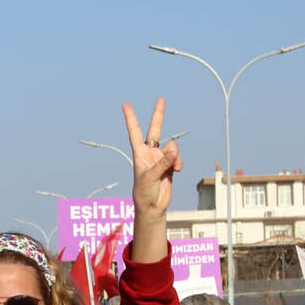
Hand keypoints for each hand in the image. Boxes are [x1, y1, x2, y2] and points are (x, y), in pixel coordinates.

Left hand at [122, 99, 179, 217]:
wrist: (153, 206)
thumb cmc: (144, 192)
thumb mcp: (150, 177)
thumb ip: (162, 163)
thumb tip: (174, 152)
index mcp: (139, 153)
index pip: (134, 132)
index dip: (131, 119)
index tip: (125, 105)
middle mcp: (150, 153)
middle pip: (155, 130)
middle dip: (159, 115)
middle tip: (161, 99)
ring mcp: (161, 158)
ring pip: (172, 147)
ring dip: (174, 155)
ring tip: (172, 167)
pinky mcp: (170, 166)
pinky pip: (178, 158)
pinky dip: (179, 162)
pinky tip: (177, 170)